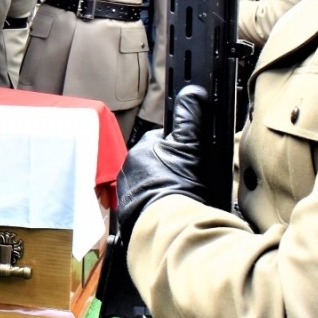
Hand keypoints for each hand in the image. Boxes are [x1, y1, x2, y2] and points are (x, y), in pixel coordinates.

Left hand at [117, 85, 211, 236]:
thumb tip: (192, 92)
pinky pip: (143, 201)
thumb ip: (189, 121)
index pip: (161, 139)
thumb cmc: (178, 185)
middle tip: (187, 178)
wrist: (166, 224)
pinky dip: (154, 203)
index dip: (178, 147)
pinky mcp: (127, 210)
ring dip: (160, 185)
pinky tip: (168, 209)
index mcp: (141, 148)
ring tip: (179, 196)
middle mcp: (129, 166)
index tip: (189, 157)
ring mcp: (126, 189)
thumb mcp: (190, 149)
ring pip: (147, 181)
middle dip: (168, 167)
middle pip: (154, 161)